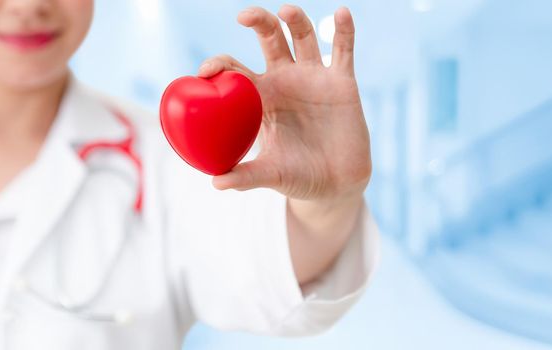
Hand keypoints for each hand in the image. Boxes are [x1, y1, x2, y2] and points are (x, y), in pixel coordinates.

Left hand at [200, 5, 370, 202]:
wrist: (337, 184)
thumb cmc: (298, 177)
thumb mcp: (272, 174)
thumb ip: (246, 176)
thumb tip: (215, 183)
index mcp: (262, 98)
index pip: (236, 71)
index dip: (221, 65)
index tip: (207, 71)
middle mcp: (286, 80)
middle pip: (269, 38)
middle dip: (258, 22)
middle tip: (243, 16)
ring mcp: (314, 78)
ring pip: (303, 36)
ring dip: (295, 19)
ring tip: (285, 11)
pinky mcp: (342, 82)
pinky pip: (344, 50)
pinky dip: (344, 31)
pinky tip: (341, 13)